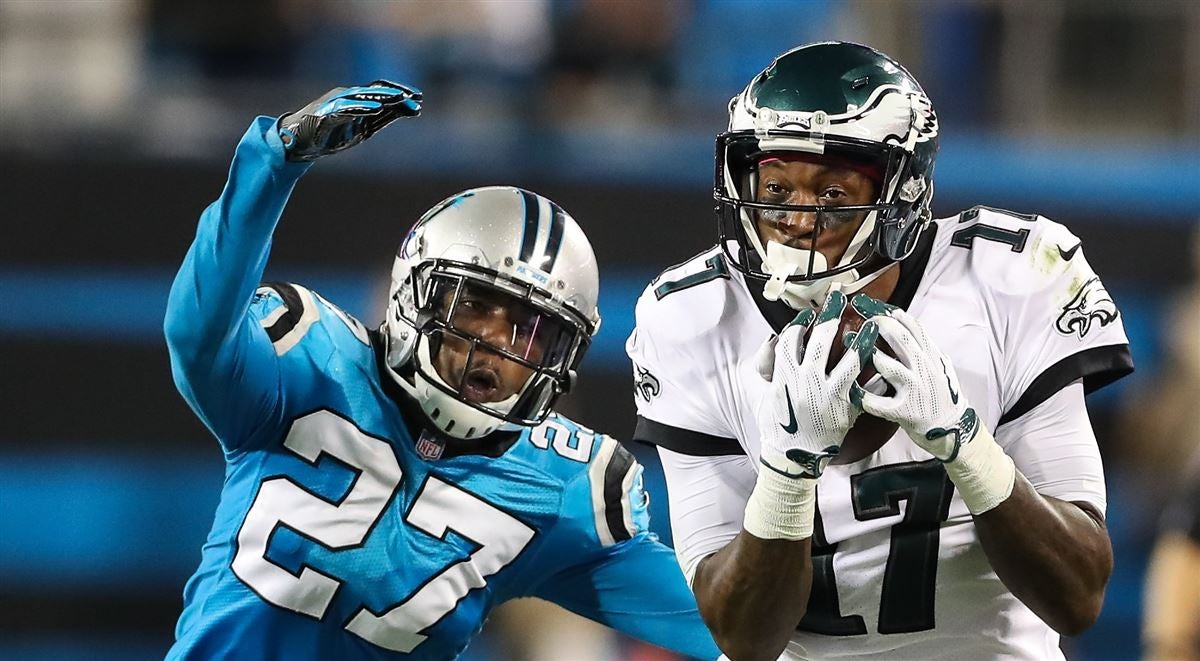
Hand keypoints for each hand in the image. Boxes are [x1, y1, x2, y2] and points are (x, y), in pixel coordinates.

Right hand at [278, 80, 421, 161]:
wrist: (299, 143)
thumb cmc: (331, 135)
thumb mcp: (363, 130)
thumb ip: (382, 120)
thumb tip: (407, 112)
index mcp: (357, 100)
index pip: (382, 92)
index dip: (401, 94)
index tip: (419, 99)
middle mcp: (347, 96)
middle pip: (375, 90)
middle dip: (396, 94)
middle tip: (416, 98)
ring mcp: (336, 102)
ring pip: (362, 96)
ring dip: (383, 97)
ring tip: (400, 99)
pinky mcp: (326, 112)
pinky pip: (347, 108)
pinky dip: (363, 107)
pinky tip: (377, 109)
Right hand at [756, 291, 877, 477]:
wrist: (793, 455)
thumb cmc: (778, 424)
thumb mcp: (768, 393)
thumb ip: (772, 366)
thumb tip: (774, 341)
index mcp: (784, 376)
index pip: (791, 341)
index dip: (800, 324)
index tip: (807, 315)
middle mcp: (805, 382)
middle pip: (818, 342)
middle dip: (829, 317)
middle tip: (838, 299)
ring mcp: (826, 394)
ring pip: (845, 360)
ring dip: (860, 340)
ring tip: (871, 323)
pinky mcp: (844, 407)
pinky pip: (862, 384)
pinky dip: (871, 370)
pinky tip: (880, 359)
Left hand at [850, 308, 979, 461]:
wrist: (952, 430)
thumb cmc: (942, 398)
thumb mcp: (940, 367)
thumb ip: (925, 348)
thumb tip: (908, 323)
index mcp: (932, 358)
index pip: (914, 328)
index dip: (893, 313)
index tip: (874, 304)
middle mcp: (925, 371)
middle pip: (903, 341)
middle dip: (881, 325)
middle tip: (862, 317)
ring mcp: (915, 391)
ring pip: (891, 368)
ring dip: (869, 354)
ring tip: (851, 342)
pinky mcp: (905, 412)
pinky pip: (879, 404)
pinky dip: (864, 397)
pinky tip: (849, 390)